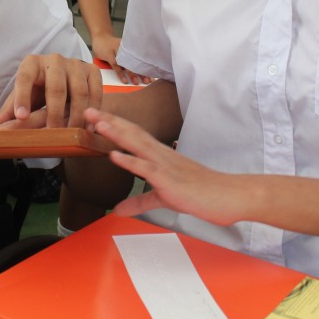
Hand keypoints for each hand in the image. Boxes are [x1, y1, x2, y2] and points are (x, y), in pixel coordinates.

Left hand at [0, 53, 101, 129]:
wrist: (65, 77)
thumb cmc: (38, 89)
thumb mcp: (23, 97)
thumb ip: (8, 113)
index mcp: (31, 63)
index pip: (24, 78)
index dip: (21, 97)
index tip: (21, 117)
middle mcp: (53, 60)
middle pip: (55, 87)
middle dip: (54, 112)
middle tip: (52, 132)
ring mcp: (75, 64)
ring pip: (78, 91)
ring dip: (76, 115)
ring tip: (72, 133)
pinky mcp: (91, 70)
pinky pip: (95, 90)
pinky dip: (93, 110)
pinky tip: (88, 127)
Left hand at [86, 107, 243, 225]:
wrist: (230, 197)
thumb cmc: (203, 195)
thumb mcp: (164, 199)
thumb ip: (140, 202)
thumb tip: (119, 210)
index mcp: (161, 156)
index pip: (134, 135)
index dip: (114, 124)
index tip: (95, 116)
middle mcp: (161, 155)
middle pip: (132, 133)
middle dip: (109, 121)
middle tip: (87, 109)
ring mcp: (166, 166)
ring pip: (137, 145)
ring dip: (116, 133)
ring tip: (97, 123)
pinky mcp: (170, 181)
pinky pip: (147, 169)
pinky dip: (129, 161)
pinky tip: (114, 155)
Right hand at [91, 34, 150, 84]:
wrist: (100, 37)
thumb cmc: (114, 45)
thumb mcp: (124, 49)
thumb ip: (130, 57)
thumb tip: (141, 71)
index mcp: (131, 48)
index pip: (141, 58)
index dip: (147, 68)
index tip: (153, 77)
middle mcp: (126, 49)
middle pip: (136, 61)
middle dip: (142, 72)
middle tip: (148, 81)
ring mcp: (117, 51)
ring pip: (127, 64)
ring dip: (133, 74)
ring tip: (137, 83)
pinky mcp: (109, 54)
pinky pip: (116, 65)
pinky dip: (121, 73)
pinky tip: (124, 80)